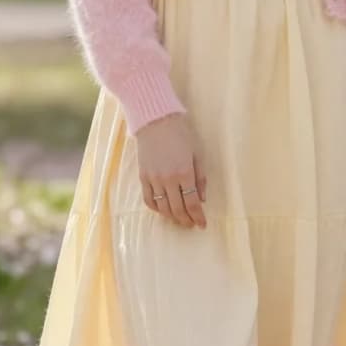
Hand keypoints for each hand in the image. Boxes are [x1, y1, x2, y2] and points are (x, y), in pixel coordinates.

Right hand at [136, 113, 207, 229]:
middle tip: (191, 224)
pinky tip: (163, 210)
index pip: (192, 203)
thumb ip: (200, 178)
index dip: (198, 217)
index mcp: (184, 173)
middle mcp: (168, 179)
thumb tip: (202, 199)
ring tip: (179, 219)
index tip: (202, 224)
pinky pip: (148, 200)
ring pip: (162, 208)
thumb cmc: (180, 135)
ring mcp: (153, 179)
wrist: (156, 120)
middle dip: (186, 220)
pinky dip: (157, 209)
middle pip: (177, 209)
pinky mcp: (143, 177)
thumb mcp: (197, 154)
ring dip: (172, 217)